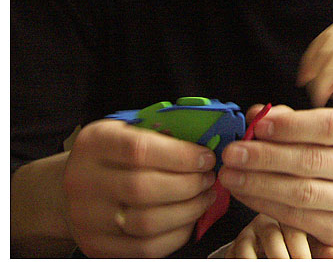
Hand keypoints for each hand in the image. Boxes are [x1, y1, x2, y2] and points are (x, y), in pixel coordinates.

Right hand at [62, 119, 217, 256]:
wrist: (77, 187)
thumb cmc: (115, 154)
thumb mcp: (130, 130)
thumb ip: (163, 133)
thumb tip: (205, 143)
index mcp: (94, 143)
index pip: (139, 150)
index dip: (180, 155)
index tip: (206, 157)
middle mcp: (83, 181)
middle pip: (143, 188)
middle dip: (188, 184)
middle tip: (208, 178)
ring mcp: (87, 218)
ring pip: (147, 223)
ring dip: (188, 210)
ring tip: (204, 196)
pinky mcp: (98, 246)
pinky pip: (145, 249)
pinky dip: (177, 233)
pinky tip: (190, 218)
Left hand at [219, 104, 332, 252]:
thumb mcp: (328, 132)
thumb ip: (293, 120)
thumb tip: (257, 114)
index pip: (330, 126)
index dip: (291, 125)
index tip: (259, 125)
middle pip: (312, 160)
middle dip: (265, 156)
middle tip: (234, 152)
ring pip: (302, 192)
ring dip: (259, 183)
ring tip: (231, 174)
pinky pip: (298, 218)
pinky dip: (265, 205)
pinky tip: (246, 193)